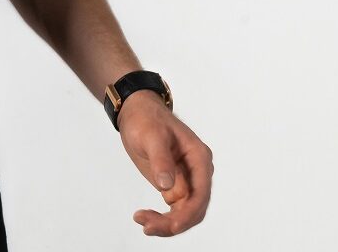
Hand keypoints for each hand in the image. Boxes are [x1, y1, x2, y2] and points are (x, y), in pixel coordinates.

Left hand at [116, 90, 212, 236]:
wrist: (136, 112)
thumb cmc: (146, 118)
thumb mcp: (152, 136)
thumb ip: (161, 160)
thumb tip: (167, 187)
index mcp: (199, 157)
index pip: (201, 193)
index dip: (188, 213)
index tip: (171, 225)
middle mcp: (197, 171)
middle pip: (194, 208)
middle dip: (174, 222)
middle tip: (148, 226)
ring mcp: (187, 179)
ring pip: (184, 212)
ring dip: (166, 223)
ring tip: (142, 220)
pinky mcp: (175, 185)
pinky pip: (174, 209)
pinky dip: (161, 217)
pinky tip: (144, 217)